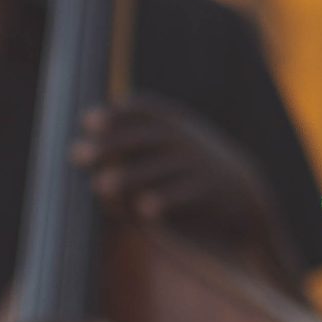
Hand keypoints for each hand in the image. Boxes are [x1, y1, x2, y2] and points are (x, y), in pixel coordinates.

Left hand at [72, 94, 278, 257]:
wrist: (244, 201)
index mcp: (176, 125)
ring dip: (130, 177)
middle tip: (77, 155)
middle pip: (145, 139)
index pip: (147, 110)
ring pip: (162, 169)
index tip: (89, 121)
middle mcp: (187, 141)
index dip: (119, 114)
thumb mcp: (167, 152)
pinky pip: (188, 195)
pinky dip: (166, 201)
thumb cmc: (189, 175)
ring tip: (100, 186)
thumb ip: (129, 151)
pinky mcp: (212, 194)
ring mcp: (201, 166)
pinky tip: (144, 210)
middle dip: (110, 145)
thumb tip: (81, 160)